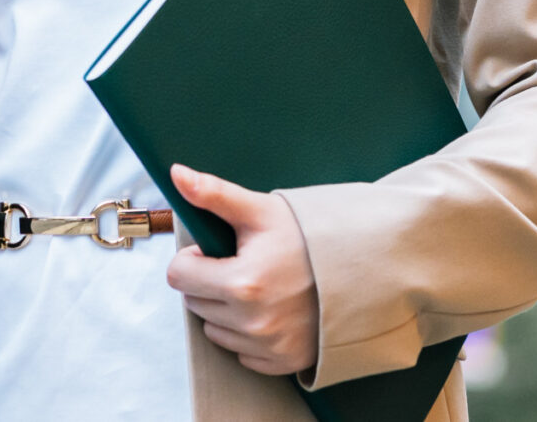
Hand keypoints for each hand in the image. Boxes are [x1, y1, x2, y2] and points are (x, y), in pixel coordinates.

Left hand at [166, 164, 321, 377]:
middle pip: (195, 303)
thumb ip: (214, 194)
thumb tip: (176, 174)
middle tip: (242, 264)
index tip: (217, 250)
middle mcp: (252, 322)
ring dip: (226, 310)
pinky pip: (242, 352)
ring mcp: (268, 346)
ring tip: (258, 286)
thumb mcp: (261, 210)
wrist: (360, 267)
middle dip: (209, 282)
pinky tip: (271, 310)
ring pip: (215, 330)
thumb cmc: (308, 236)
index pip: (179, 276)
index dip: (194, 258)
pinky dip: (248, 334)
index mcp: (242, 283)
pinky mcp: (282, 362)